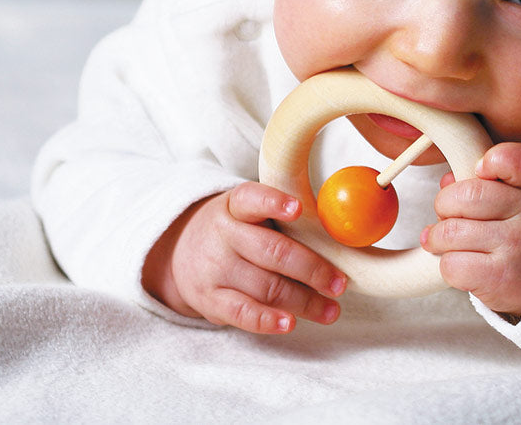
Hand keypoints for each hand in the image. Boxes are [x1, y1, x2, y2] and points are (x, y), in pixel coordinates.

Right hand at [141, 181, 346, 333]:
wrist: (180, 251)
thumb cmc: (235, 230)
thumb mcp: (248, 212)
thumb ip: (280, 219)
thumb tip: (336, 239)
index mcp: (236, 205)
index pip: (253, 198)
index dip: (275, 203)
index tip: (299, 209)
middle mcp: (223, 234)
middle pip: (273, 252)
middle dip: (312, 269)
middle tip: (340, 283)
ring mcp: (215, 268)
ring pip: (266, 286)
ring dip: (304, 301)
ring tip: (330, 309)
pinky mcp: (210, 299)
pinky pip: (242, 312)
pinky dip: (268, 320)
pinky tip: (291, 323)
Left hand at [421, 142, 520, 316]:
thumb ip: (485, 180)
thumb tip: (446, 182)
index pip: (518, 160)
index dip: (494, 160)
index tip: (480, 168)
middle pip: (466, 195)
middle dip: (444, 204)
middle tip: (448, 214)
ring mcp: (517, 246)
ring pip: (451, 231)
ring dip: (438, 238)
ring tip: (447, 241)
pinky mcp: (500, 278)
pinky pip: (452, 264)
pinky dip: (447, 265)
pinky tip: (460, 262)